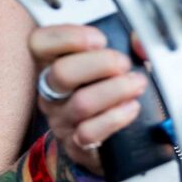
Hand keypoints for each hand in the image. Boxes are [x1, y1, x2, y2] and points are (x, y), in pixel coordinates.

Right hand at [28, 24, 148, 173]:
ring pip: (81, 103)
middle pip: (61, 72)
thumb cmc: (110, 91)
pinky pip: (89, 132)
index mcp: (54, 62)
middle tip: (124, 64)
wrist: (111, 139)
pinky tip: (131, 108)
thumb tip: (140, 41)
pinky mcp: (74, 144)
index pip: (40, 42)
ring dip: (116, 90)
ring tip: (136, 84)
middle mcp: (51, 91)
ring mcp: (60, 119)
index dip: (68, 36)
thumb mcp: (117, 62)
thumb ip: (128, 46)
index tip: (99, 39)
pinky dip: (115, 118)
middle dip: (101, 63)